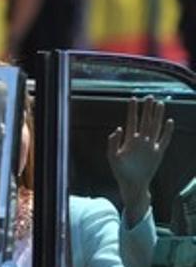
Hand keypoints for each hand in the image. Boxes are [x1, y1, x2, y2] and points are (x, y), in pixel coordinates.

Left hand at [107, 95, 173, 224]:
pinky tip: (169, 122)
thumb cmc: (120, 171)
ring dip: (157, 116)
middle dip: (147, 109)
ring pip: (154, 127)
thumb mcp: (112, 156)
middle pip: (145, 121)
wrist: (132, 184)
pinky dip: (167, 131)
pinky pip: (164, 140)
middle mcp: (140, 141)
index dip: (132, 110)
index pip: (132, 121)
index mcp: (129, 140)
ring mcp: (150, 146)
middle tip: (150, 97)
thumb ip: (112, 142)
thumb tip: (118, 129)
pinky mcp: (158, 153)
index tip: (133, 99)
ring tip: (160, 104)